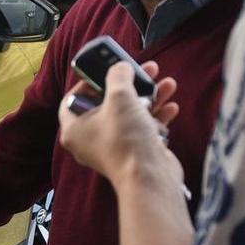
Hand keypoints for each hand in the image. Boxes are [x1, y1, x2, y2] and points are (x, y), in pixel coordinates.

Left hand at [59, 61, 183, 187]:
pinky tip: (172, 106)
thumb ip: (118, 76)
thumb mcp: (119, 97)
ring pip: (129, 115)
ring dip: (150, 97)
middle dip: (129, 85)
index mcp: (74, 128)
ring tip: (167, 83)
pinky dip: (156, 117)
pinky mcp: (133, 153)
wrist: (149, 177)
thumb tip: (120, 67)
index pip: (73, 99)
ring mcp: (112, 147)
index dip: (88, 82)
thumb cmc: (125, 137)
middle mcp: (89, 139)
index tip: (105, 71)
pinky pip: (142, 129)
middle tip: (147, 70)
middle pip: (106, 104)